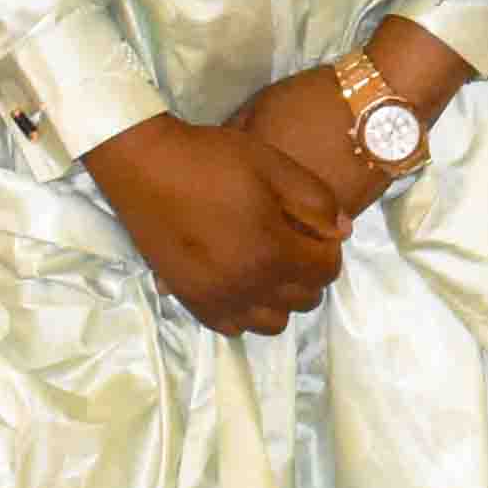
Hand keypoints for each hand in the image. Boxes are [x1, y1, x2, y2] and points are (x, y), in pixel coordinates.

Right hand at [81, 113, 352, 334]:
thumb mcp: (274, 166)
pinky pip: (232, 327)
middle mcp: (247, 286)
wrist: (145, 166)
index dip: (328, 249)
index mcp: (272, 252)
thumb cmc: (212, 160)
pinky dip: (244, 311)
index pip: (326, 272)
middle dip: (309, 273)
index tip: (315, 230)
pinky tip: (239, 280)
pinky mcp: (190, 300)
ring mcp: (216, 298)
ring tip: (268, 265)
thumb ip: (316, 201)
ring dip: (280, 298)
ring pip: (271, 322)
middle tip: (294, 242)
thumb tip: (343, 232)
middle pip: (304, 300)